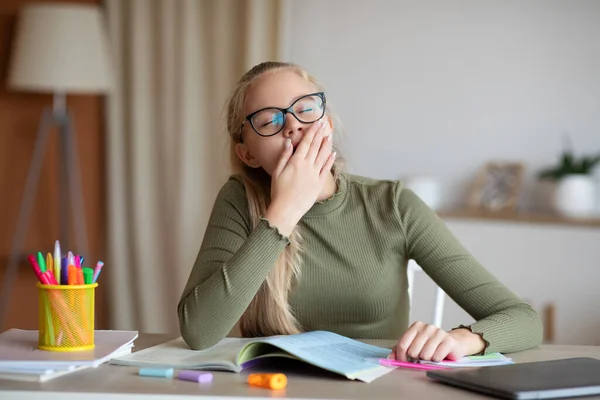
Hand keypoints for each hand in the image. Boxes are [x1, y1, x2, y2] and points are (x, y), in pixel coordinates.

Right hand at [265, 118, 334, 235]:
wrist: (287, 209)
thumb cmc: (279, 191)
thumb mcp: (277, 172)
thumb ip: (284, 156)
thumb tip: (288, 142)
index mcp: (296, 162)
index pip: (306, 143)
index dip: (312, 131)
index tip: (316, 123)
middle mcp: (307, 166)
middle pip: (315, 146)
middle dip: (320, 133)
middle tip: (324, 123)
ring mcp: (315, 174)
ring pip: (323, 155)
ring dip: (327, 144)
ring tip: (330, 134)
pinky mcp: (319, 183)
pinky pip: (326, 169)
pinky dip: (330, 160)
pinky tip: (332, 153)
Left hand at [390, 322, 483, 361]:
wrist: (453, 343)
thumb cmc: (431, 345)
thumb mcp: (415, 345)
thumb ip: (401, 349)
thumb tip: (390, 358)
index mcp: (416, 326)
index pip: (402, 345)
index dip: (401, 357)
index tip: (404, 362)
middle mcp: (427, 327)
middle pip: (412, 351)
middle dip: (415, 359)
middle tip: (420, 359)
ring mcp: (438, 333)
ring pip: (424, 355)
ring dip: (427, 360)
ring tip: (431, 356)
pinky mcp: (448, 341)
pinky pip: (436, 357)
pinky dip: (436, 361)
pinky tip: (439, 356)